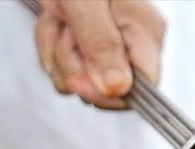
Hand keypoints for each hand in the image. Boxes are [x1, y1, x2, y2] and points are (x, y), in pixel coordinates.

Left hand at [35, 0, 165, 108]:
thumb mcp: (85, 3)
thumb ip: (102, 44)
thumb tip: (119, 88)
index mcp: (145, 31)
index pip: (143, 89)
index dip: (107, 94)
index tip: (79, 80)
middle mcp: (131, 41)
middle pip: (107, 89)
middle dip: (74, 66)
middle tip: (66, 31)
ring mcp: (108, 43)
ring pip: (80, 79)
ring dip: (56, 51)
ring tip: (59, 18)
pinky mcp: (86, 44)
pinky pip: (64, 66)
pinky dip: (49, 45)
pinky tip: (54, 20)